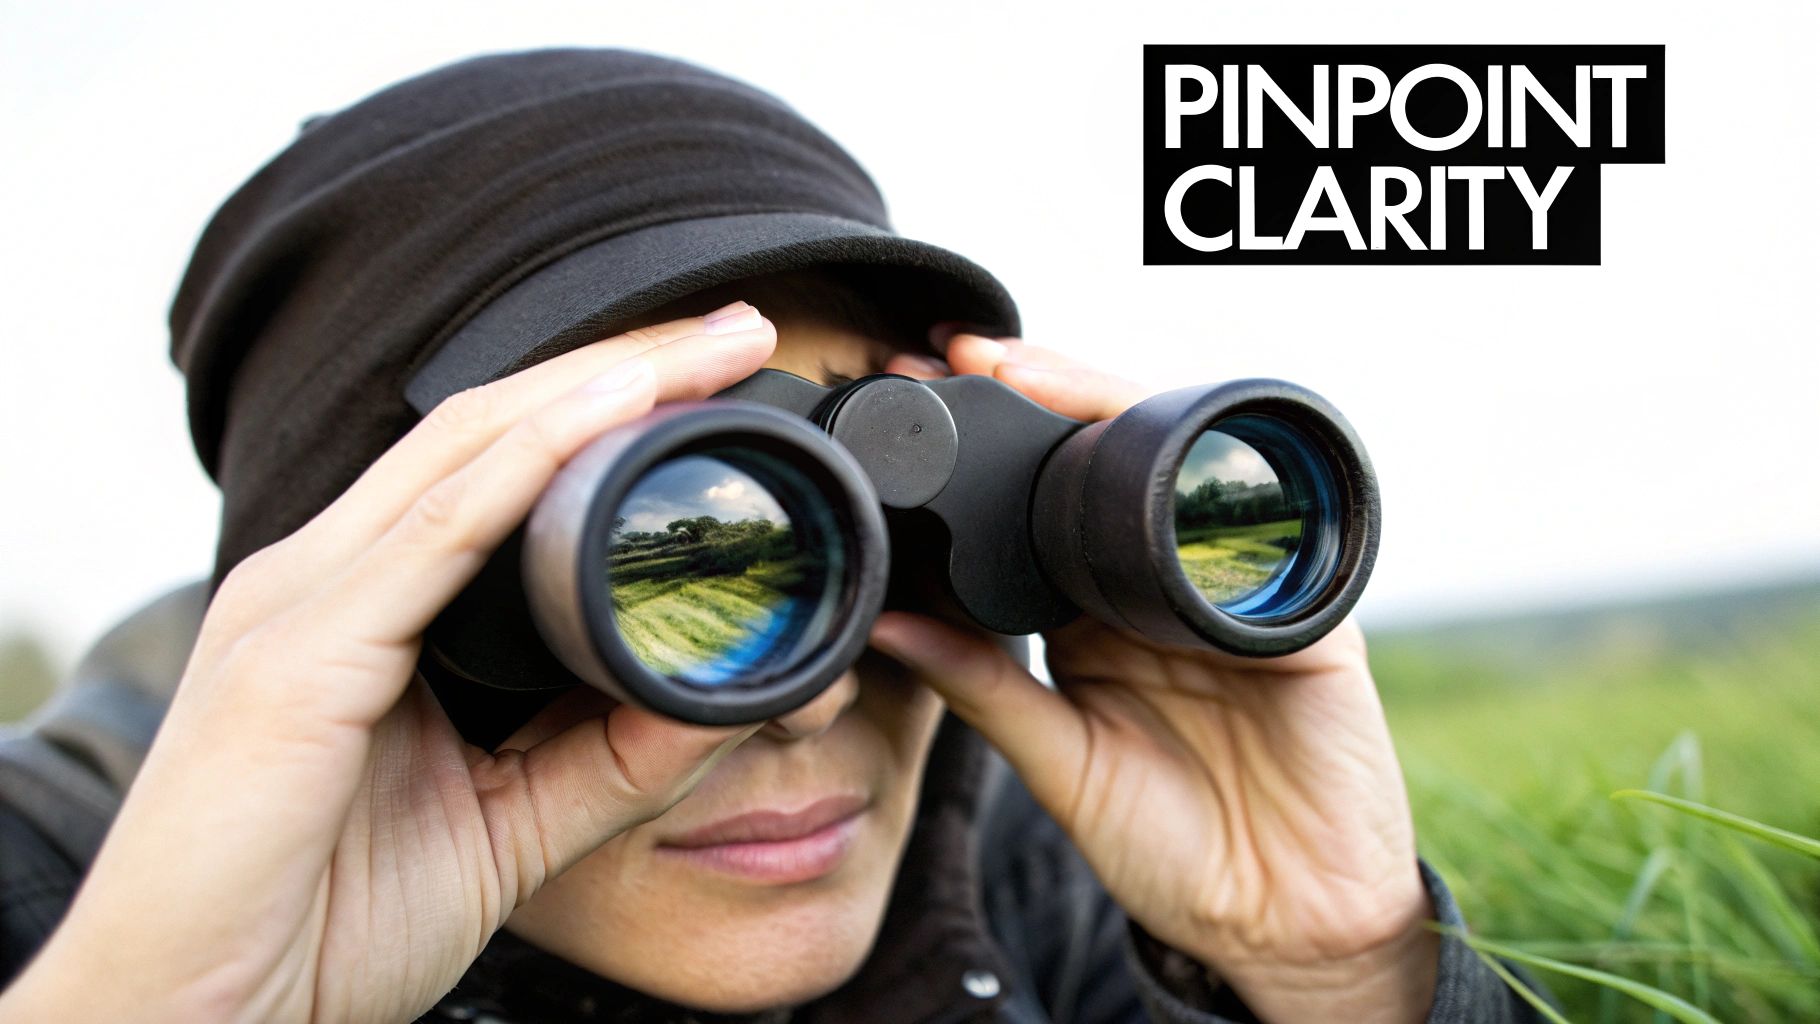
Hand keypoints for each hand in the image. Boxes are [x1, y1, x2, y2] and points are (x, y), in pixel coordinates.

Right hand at [0, 304, 778, 1023]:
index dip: (605, 410)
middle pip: (489, 429)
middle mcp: (324, 580)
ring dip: (595, 385)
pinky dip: (526, 463)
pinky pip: (429, 535)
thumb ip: (608, 760)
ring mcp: (300, 607)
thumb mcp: (507, 828)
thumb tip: (723, 698)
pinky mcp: (295, 661)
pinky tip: (609, 412)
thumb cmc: (323, 926)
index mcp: (365, 609)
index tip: (719, 382)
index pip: (496, 468)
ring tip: (705, 347)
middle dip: (622, 366)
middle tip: (742, 328)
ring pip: (464, 451)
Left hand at [871, 334, 1438, 1023]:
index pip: (1037, 507)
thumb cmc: (1170, 847)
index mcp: (1095, 613)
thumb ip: (983, 688)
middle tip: (955, 354)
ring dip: (1101, 408)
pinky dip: (1204, 483)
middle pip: (1101, 463)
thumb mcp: (1057, 762)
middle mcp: (1158, 584)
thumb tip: (886, 621)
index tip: (909, 398)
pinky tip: (1145, 445)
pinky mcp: (1303, 609)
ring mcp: (1231, 586)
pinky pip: (1260, 532)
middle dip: (1033, 399)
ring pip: (1172, 470)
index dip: (981, 454)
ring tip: (1022, 370)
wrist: (1282, 921)